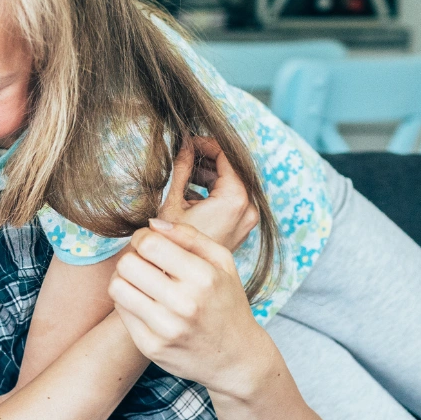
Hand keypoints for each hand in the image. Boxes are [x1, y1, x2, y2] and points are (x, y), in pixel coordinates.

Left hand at [108, 219, 271, 399]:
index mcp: (204, 278)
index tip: (149, 243)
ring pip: (117, 287)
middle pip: (127, 264)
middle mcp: (184, 304)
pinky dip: (128, 301)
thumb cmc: (227, 303)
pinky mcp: (150, 347)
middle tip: (144, 263)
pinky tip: (144, 302)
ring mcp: (165, 329)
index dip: (142, 238)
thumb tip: (152, 223)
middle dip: (132, 257)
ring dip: (124, 279)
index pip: (149, 244)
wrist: (235, 357)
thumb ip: (190, 237)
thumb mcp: (223, 263)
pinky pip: (121, 311)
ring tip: (140, 280)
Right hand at [158, 137, 258, 252]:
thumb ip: (183, 168)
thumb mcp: (173, 201)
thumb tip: (185, 145)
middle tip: (184, 153)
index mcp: (235, 199)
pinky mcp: (240, 227)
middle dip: (207, 160)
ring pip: (231, 185)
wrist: (177, 278)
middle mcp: (248, 209)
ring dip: (208, 175)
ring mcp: (246, 220)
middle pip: (231, 170)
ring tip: (183, 172)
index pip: (227, 157)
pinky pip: (231, 200)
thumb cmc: (172, 244)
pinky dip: (213, 191)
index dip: (207, 144)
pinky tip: (189, 192)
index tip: (188, 141)